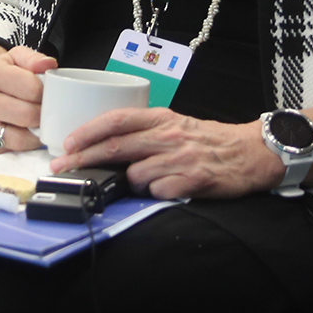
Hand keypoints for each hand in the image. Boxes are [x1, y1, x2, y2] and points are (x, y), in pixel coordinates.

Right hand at [0, 42, 53, 152]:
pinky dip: (21, 144)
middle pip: (27, 115)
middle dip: (42, 115)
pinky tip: (21, 132)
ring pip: (19, 138)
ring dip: (34, 134)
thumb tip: (49, 64)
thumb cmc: (0, 76)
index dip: (45, 94)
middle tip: (44, 112)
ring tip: (35, 124)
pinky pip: (9, 149)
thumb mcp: (14, 59)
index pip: (32, 88)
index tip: (46, 95)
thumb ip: (33, 59)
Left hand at [54, 106, 282, 200]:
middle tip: (63, 167)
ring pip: (135, 174)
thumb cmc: (207, 139)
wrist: (250, 152)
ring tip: (144, 181)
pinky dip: (155, 194)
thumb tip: (106, 144)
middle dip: (83, 158)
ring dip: (130, 182)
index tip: (67, 142)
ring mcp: (180, 158)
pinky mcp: (193, 180)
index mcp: (160, 118)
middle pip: (115, 146)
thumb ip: (144, 131)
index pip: (116, 120)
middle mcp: (167, 135)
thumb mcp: (174, 125)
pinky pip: (159, 192)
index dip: (88, 131)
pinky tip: (165, 189)